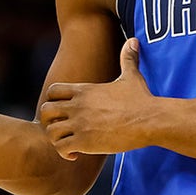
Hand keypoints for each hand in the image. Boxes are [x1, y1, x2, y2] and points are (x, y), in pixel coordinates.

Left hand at [39, 37, 152, 159]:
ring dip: (56, 139)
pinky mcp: (85, 141)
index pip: (53, 91)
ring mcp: (80, 124)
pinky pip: (61, 148)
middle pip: (45, 110)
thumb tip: (133, 40)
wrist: (150, 120)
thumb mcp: (132, 76)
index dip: (54, 101)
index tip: (65, 111)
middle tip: (61, 128)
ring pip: (50, 132)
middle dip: (49, 121)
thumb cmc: (141, 99)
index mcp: (85, 90)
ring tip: (68, 143)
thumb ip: (128, 58)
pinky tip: (76, 154)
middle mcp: (78, 105)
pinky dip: (64, 153)